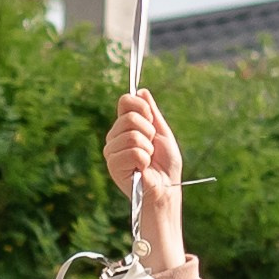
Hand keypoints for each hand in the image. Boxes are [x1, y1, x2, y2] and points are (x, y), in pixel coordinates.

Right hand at [103, 89, 185, 272]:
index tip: (151, 121)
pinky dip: (144, 159)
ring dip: (148, 148)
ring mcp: (111, 151)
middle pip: (130, 116)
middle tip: (152, 147)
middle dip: (149, 131)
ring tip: (147, 160)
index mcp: (125, 126)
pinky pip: (133, 151)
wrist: (166, 188)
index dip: (142, 107)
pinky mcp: (113, 165)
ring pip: (132, 135)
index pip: (126, 101)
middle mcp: (114, 136)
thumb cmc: (166, 164)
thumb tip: (142, 90)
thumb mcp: (162, 133)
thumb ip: (152, 112)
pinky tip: (142, 168)